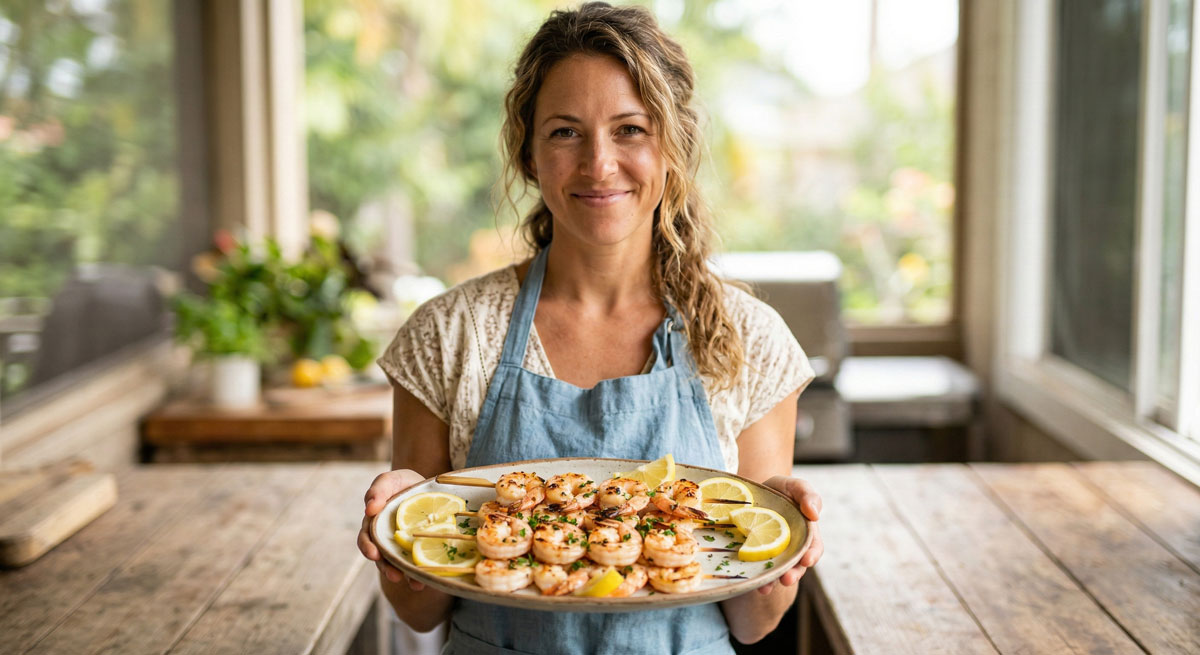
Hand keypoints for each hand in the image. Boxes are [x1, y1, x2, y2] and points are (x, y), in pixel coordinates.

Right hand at [358, 468, 427, 590]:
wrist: (426, 486)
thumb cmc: (403, 483)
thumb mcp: (390, 480)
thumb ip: (377, 490)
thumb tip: (369, 509)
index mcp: (374, 525)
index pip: (366, 539)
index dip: (368, 548)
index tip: (374, 554)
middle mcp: (386, 540)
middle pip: (382, 558)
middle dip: (387, 568)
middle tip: (395, 575)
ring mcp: (404, 546)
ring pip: (401, 565)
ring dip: (407, 576)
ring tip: (416, 584)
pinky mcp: (420, 550)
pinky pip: (420, 563)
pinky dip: (423, 572)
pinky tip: (430, 579)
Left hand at [755, 475, 823, 594]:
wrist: (755, 491)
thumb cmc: (781, 489)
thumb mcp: (796, 486)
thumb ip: (808, 496)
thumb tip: (815, 514)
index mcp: (806, 534)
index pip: (813, 548)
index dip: (812, 556)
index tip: (807, 560)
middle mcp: (792, 548)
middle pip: (796, 566)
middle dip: (792, 575)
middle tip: (786, 579)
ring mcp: (772, 553)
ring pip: (776, 572)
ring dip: (773, 582)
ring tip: (765, 588)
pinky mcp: (754, 555)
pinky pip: (757, 569)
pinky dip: (754, 577)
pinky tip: (748, 583)